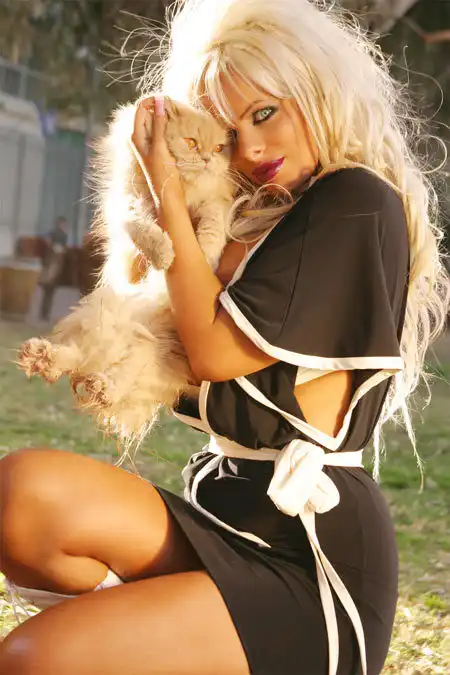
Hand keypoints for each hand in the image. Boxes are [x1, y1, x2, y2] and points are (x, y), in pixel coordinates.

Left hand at [130, 95, 183, 209]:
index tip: (167, 98)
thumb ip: (158, 125)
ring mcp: (149, 144)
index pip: (140, 109)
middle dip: (158, 106)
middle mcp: (140, 138)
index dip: (152, 100)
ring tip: (176, 112)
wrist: (168, 195)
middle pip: (147, 114)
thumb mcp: (159, 147)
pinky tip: (176, 125)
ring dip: (163, 115)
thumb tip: (158, 102)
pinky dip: (167, 125)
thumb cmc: (162, 173)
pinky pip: (160, 131)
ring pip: (154, 122)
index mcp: (136, 136)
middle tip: (174, 104)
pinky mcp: (158, 149)